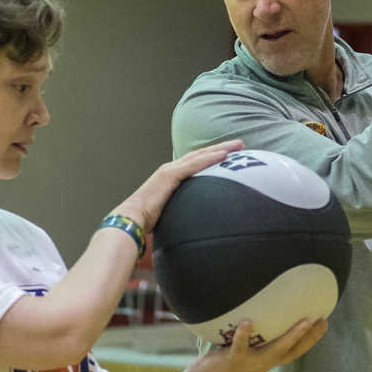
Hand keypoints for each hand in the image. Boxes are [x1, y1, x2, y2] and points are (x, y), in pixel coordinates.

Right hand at [114, 140, 243, 232]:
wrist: (131, 220)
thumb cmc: (147, 222)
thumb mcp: (169, 214)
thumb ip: (181, 213)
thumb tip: (194, 226)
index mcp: (170, 177)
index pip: (195, 164)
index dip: (212, 157)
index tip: (229, 155)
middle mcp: (170, 169)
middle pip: (200, 155)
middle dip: (221, 148)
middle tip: (240, 145)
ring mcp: (170, 171)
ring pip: (200, 156)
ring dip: (221, 149)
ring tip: (239, 146)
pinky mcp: (170, 175)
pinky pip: (195, 164)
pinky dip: (210, 158)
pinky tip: (224, 155)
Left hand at [198, 317, 327, 371]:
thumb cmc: (224, 357)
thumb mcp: (245, 346)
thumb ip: (256, 333)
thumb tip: (263, 305)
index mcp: (268, 359)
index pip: (295, 350)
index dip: (311, 339)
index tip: (324, 322)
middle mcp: (263, 363)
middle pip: (292, 352)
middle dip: (309, 338)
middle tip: (322, 321)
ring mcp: (250, 363)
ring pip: (274, 351)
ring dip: (290, 337)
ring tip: (303, 322)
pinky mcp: (233, 361)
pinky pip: (240, 347)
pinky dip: (244, 334)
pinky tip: (248, 321)